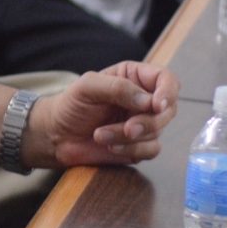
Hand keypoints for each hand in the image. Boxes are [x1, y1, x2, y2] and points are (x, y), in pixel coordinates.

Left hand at [23, 61, 179, 168]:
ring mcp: (144, 123)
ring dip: (129, 137)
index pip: (166, 79)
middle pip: (168, 109)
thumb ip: (117, 88)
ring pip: (157, 131)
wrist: (57, 135)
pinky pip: (151, 150)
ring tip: (100, 135)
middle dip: (148, 121)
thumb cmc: (71, 105)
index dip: (168, 91)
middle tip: (127, 127)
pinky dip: (132, 150)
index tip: (158, 105)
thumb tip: (148, 101)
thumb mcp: (87, 87)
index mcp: (134, 78)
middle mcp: (143, 100)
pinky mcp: (140, 145)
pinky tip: (110, 146)